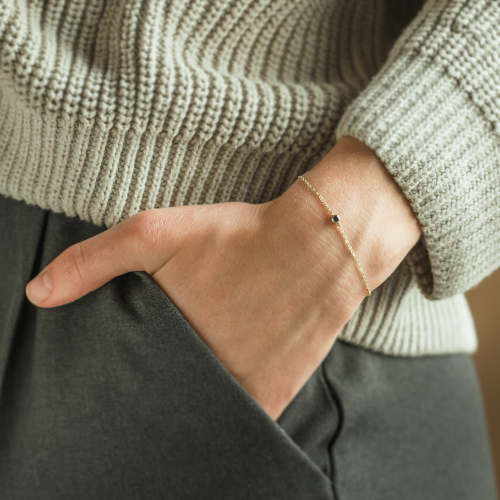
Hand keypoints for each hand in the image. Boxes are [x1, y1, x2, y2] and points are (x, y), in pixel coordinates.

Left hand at [26, 137, 420, 419]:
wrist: (319, 245)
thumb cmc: (239, 237)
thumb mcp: (157, 232)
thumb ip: (94, 261)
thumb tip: (38, 294)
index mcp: (169, 343)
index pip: (127, 376)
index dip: (126, 363)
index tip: (138, 346)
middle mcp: (203, 376)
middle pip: (164, 391)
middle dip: (159, 373)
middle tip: (181, 336)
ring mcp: (241, 392)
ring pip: (199, 404)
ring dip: (194, 384)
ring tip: (213, 340)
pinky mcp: (273, 396)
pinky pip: (236, 412)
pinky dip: (226, 395)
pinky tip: (234, 355)